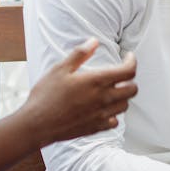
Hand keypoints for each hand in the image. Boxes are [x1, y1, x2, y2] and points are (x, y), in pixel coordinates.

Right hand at [23, 39, 137, 145]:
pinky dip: (113, 114)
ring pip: (125, 106)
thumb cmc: (46, 95)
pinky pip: (114, 122)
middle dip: (130, 80)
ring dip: (122, 96)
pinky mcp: (95, 128)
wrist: (37, 124)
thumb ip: (80, 54)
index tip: (128, 57)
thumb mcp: (60, 69)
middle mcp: (103, 99)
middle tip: (120, 75)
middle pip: (133, 90)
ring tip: (111, 91)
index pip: (129, 71)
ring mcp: (101, 115)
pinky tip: (103, 109)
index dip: (132, 61)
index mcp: (96, 81)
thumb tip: (94, 42)